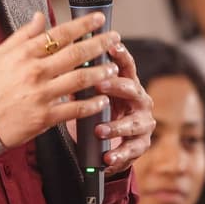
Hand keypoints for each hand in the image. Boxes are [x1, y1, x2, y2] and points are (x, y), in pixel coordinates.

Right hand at [0, 12, 121, 151]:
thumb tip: (39, 16)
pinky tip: (103, 100)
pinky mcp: (44, 117)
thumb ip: (22, 35)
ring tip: (113, 68)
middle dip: (100, 44)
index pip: (60, 34)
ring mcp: (41, 94)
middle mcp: (34, 71)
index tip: (99, 19)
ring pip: (79, 79)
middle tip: (116, 39)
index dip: (83, 25)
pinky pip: (74, 109)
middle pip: (75, 53)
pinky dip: (92, 104)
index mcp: (24, 54)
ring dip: (100, 72)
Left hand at [93, 39, 153, 175]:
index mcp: (128, 86)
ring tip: (99, 130)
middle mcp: (140, 102)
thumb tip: (61, 64)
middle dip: (117, 87)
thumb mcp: (90, 98)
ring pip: (133, 123)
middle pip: (133, 90)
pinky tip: (107, 157)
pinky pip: (131, 150)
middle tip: (100, 85)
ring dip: (116, 126)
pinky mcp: (140, 145)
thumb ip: (81, 84)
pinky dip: (118, 154)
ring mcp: (143, 123)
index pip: (127, 67)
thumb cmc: (100, 115)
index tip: (113, 46)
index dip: (122, 56)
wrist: (108, 147)